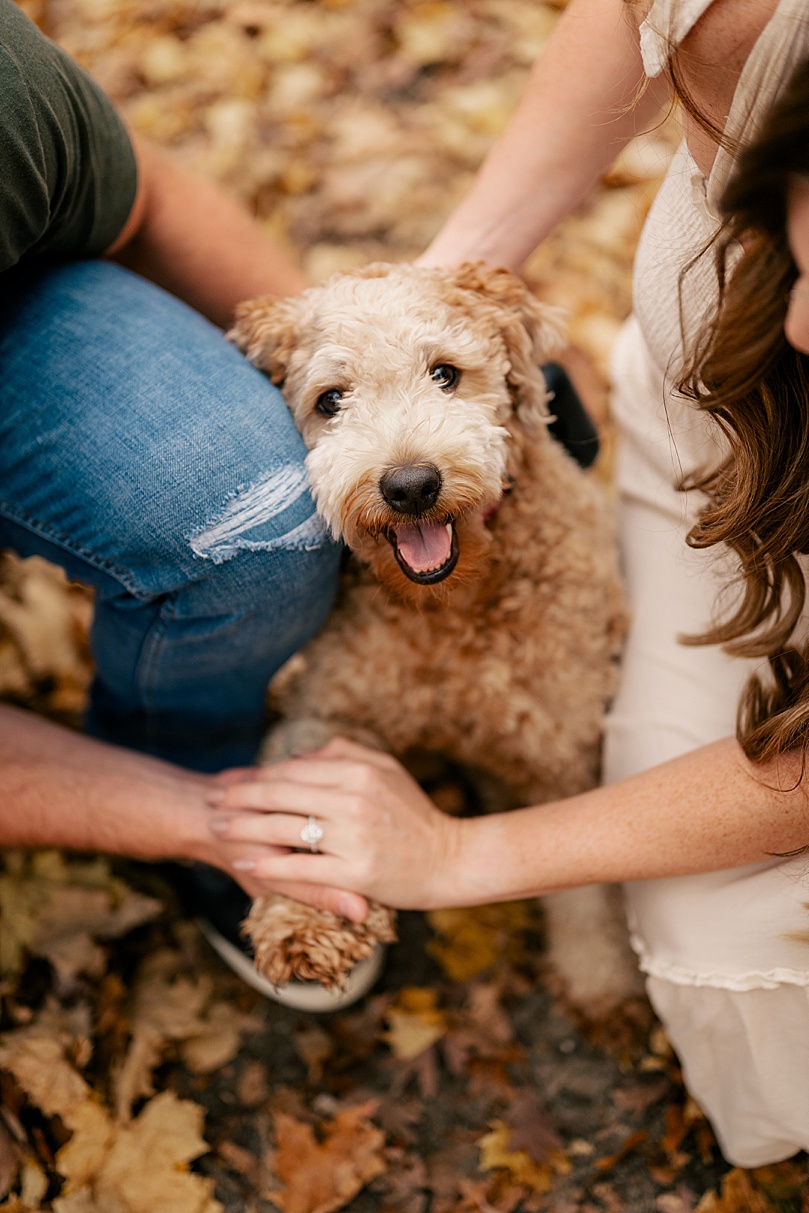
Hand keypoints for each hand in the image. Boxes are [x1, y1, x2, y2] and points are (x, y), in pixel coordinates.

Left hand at [207, 738, 462, 911]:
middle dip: (240, 798)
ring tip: (220, 830)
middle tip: (211, 801)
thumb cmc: (415, 814)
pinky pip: (303, 867)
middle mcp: (355, 799)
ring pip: (286, 829)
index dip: (256, 775)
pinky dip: (270, 866)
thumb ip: (343, 754)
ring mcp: (355, 837)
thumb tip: (299, 756)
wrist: (451, 858)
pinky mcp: (356, 873)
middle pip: (282, 795)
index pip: (294, 771)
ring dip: (246, 829)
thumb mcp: (385, 769)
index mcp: (359, 771)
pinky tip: (246, 864)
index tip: (229, 780)